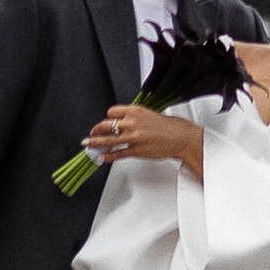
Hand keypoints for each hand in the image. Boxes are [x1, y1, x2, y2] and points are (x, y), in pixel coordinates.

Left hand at [88, 101, 204, 174]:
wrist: (181, 137)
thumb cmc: (169, 127)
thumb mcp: (150, 114)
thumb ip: (135, 118)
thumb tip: (124, 123)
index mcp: (135, 111)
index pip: (112, 112)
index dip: (107, 118)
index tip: (104, 122)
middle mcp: (132, 123)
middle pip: (106, 125)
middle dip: (96, 130)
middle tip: (91, 134)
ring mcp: (133, 138)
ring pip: (108, 140)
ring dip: (95, 143)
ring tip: (88, 145)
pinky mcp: (136, 151)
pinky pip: (117, 154)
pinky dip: (107, 156)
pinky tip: (101, 158)